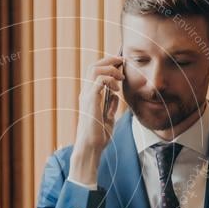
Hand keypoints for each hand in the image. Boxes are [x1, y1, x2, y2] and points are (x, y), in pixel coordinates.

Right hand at [70, 55, 123, 183]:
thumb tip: (116, 96)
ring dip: (110, 68)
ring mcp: (87, 95)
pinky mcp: (90, 100)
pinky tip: (117, 89)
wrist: (91, 147)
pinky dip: (110, 79)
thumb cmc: (98, 136)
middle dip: (109, 60)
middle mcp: (85, 93)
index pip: (95, 72)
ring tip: (121, 76)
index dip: (107, 64)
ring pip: (95, 69)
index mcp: (89, 96)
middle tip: (122, 62)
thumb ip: (110, 105)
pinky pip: (99, 80)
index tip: (121, 65)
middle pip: (93, 66)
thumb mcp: (108, 117)